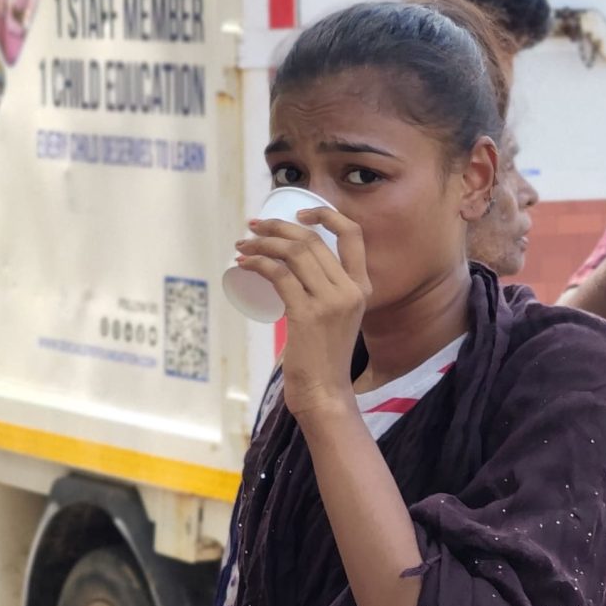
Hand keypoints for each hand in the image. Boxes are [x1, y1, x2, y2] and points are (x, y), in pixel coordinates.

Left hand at [233, 206, 367, 422]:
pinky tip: (243, 264)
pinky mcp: (307, 315)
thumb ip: (328, 292)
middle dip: (277, 227)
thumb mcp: (338, 317)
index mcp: (362, 287)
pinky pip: (278, 275)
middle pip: (311, 240)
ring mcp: (330, 302)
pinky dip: (257, 264)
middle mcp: (350, 290)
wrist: (325, 392)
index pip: (352, 234)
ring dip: (263, 243)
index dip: (326, 215)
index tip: (298, 213)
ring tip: (243, 246)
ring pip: (293, 253)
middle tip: (253, 228)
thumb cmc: (324, 356)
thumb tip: (295, 269)